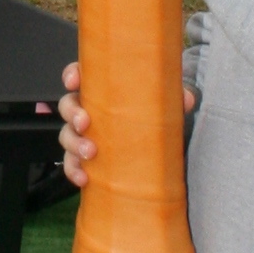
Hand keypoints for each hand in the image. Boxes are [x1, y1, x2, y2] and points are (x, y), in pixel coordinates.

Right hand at [59, 61, 192, 187]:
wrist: (157, 141)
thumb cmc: (153, 112)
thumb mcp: (166, 101)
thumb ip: (176, 96)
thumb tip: (186, 99)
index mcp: (102, 88)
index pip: (79, 74)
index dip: (71, 75)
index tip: (73, 81)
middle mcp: (89, 109)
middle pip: (68, 105)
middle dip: (72, 113)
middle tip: (85, 123)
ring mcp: (85, 134)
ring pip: (67, 135)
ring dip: (74, 144)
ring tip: (90, 154)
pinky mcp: (88, 158)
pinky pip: (72, 163)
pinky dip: (73, 170)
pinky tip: (84, 178)